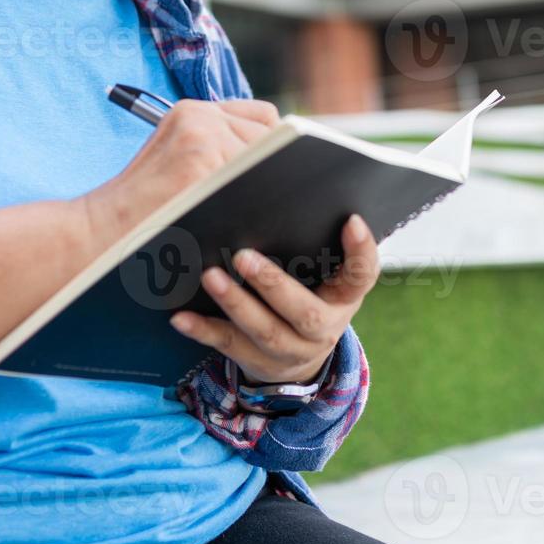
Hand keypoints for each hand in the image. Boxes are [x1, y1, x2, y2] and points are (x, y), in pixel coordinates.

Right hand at [79, 98, 281, 250]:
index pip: (262, 118)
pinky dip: (250, 203)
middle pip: (271, 136)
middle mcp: (200, 114)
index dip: (269, 148)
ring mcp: (203, 134)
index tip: (265, 174)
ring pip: (267, 159)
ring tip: (232, 210)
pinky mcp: (203, 158)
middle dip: (269, 168)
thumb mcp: (176, 160)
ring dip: (260, 188)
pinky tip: (230, 217)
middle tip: (249, 198)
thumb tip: (275, 160)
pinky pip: (253, 179)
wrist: (103, 229)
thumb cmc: (144, 208)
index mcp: (193, 111)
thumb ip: (218, 147)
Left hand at [169, 212, 380, 386]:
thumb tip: (288, 183)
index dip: (361, 250)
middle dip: (273, 284)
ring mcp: (291, 350)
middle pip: (305, 312)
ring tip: (210, 277)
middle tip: (243, 256)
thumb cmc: (308, 293)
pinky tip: (181, 317)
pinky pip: (228, 346)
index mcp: (344, 297)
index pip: (362, 275)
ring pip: (264, 331)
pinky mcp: (257, 361)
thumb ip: (314, 242)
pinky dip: (202, 331)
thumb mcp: (324, 274)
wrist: (298, 357)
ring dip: (235, 303)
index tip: (352, 220)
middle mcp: (323, 327)